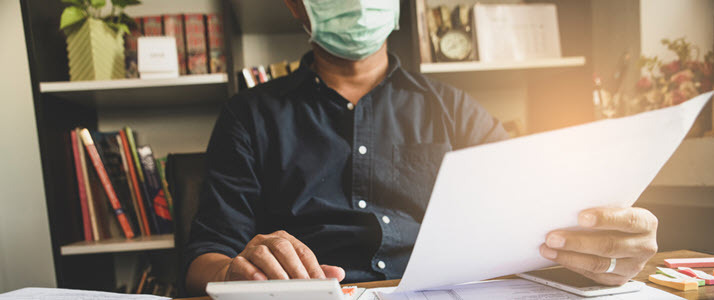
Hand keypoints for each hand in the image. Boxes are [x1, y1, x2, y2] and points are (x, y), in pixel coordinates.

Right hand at [225, 230, 344, 280]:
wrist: (238, 274)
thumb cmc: (270, 271)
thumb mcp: (294, 269)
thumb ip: (314, 271)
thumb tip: (339, 273)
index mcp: (284, 239)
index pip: (302, 250)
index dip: (312, 266)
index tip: (320, 282)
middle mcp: (267, 240)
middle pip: (283, 247)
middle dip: (295, 268)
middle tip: (303, 285)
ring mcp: (250, 249)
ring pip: (262, 253)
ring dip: (275, 270)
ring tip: (284, 285)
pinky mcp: (236, 261)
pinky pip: (242, 263)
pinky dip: (252, 272)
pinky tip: (261, 281)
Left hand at [540, 207, 657, 285]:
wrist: (626, 234)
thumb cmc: (615, 216)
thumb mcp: (615, 206)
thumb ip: (600, 205)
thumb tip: (566, 203)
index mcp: (646, 223)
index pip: (627, 220)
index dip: (604, 219)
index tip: (581, 217)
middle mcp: (644, 246)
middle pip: (609, 245)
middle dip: (577, 242)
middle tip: (554, 237)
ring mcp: (633, 265)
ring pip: (599, 263)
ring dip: (570, 256)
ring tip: (549, 248)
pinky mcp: (620, 278)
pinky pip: (594, 274)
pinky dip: (573, 265)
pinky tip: (558, 257)